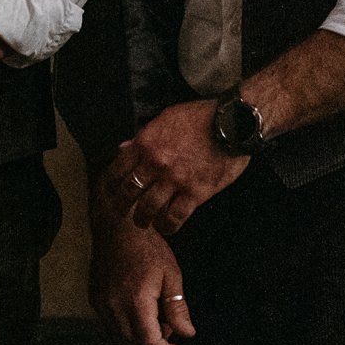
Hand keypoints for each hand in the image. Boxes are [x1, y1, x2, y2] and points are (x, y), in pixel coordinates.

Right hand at [90, 184, 195, 344]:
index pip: (149, 342)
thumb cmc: (148, 247)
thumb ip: (177, 308)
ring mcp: (100, 303)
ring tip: (155, 316)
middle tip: (170, 325)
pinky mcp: (94, 298)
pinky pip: (109, 323)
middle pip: (134, 342)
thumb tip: (187, 333)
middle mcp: (114, 307)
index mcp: (136, 302)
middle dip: (155, 341)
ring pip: (120, 336)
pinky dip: (125, 326)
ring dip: (139, 336)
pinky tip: (137, 309)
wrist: (118, 226)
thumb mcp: (171, 275)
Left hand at [108, 101, 246, 234]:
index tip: (112, 191)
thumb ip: (142, 136)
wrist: (233, 124)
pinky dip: (168, 226)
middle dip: (122, 205)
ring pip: (149, 208)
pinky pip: (175, 217)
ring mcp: (175, 180)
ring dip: (143, 219)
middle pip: (129, 192)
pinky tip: (167, 227)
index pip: (117, 170)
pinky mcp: (195, 193)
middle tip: (123, 211)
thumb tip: (122, 149)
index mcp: (145, 143)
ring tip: (144, 222)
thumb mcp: (165, 118)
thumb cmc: (200, 117)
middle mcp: (156, 164)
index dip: (111, 184)